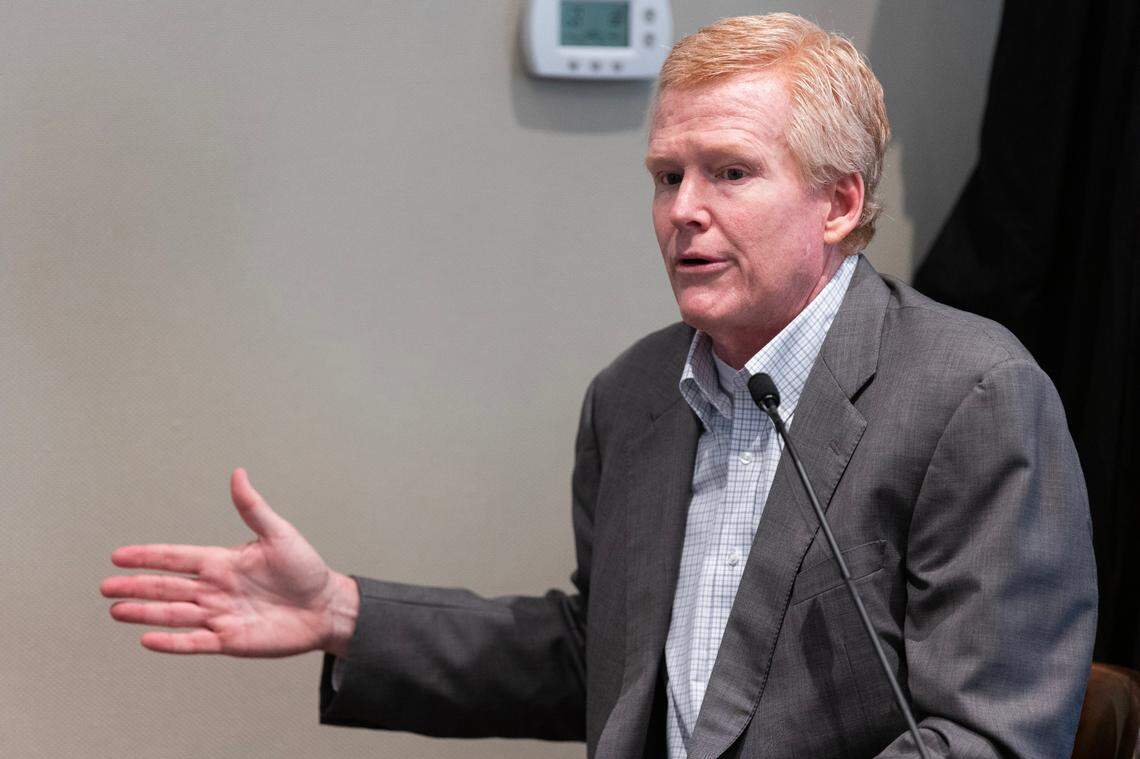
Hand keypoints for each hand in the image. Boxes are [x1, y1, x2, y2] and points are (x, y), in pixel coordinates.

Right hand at [101, 468, 358, 656]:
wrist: (327, 607)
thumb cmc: (305, 569)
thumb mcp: (279, 534)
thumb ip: (253, 508)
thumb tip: (238, 473)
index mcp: (222, 562)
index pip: (176, 558)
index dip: (148, 557)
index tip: (118, 556)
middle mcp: (215, 589)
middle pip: (167, 587)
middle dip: (136, 587)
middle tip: (106, 587)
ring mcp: (220, 615)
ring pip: (174, 614)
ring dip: (145, 613)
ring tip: (116, 610)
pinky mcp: (230, 640)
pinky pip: (194, 641)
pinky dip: (171, 641)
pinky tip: (147, 638)